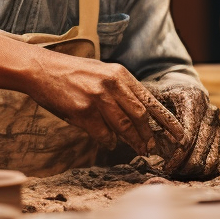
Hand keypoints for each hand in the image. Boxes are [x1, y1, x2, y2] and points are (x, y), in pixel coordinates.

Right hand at [27, 53, 184, 156]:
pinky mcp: (83, 112)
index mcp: (119, 73)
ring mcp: (98, 98)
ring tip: (138, 149)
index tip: (179, 134)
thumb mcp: (101, 71)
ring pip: (125, 127)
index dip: (166, 120)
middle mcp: (112, 84)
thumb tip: (138, 113)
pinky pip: (104, 134)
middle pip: (140, 116)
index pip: (150, 100)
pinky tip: (109, 142)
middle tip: (153, 147)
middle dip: (149, 135)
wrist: (40, 69)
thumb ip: (120, 88)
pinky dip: (109, 141)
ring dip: (133, 141)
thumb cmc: (70, 72)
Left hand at [150, 82, 219, 178]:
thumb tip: (146, 143)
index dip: (178, 153)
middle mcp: (209, 109)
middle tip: (171, 173)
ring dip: (196, 167)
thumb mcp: (152, 97)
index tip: (166, 166)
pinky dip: (206, 165)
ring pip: (212, 151)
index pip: (188, 133)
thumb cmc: (161, 92)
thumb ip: (149, 116)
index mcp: (192, 99)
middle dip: (186, 163)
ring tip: (179, 174)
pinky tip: (191, 172)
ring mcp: (216, 121)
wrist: (181, 82)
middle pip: (201, 144)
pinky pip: (217, 152)